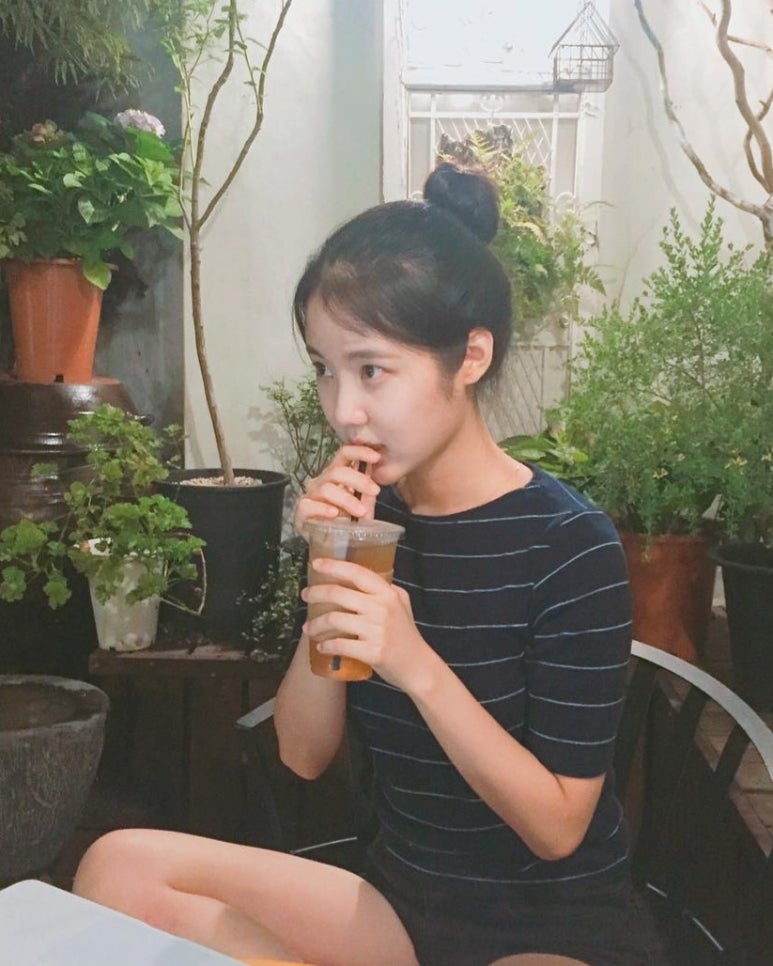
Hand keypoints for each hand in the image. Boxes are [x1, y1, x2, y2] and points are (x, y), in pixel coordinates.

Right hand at [294, 445, 380, 538]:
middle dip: (359, 480)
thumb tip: (377, 471)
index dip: (359, 452)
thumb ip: (368, 489)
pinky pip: (310, 505)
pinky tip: (334, 514)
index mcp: (336, 474)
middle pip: (337, 471)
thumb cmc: (348, 520)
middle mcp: (322, 480)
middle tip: (375, 491)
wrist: (333, 543)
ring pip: (327, 489)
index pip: (344, 454)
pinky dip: (323, 509)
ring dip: (347, 500)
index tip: (376, 457)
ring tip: (361, 512)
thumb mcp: (364, 504)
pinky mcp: (302, 511)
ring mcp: (311, 495)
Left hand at [301, 557, 437, 691]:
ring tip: (308, 628)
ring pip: (334, 619)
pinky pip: (339, 644)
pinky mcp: (371, 652)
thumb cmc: (406, 634)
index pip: (357, 573)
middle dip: (315, 593)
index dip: (334, 566)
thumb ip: (385, 588)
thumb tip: (360, 578)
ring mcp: (377, 630)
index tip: (316, 564)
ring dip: (315, 624)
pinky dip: (326, 645)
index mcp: (387, 594)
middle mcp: (382, 609)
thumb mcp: (402, 604)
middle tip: (305, 596)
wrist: (417, 666)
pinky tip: (321, 646)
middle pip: (338, 594)